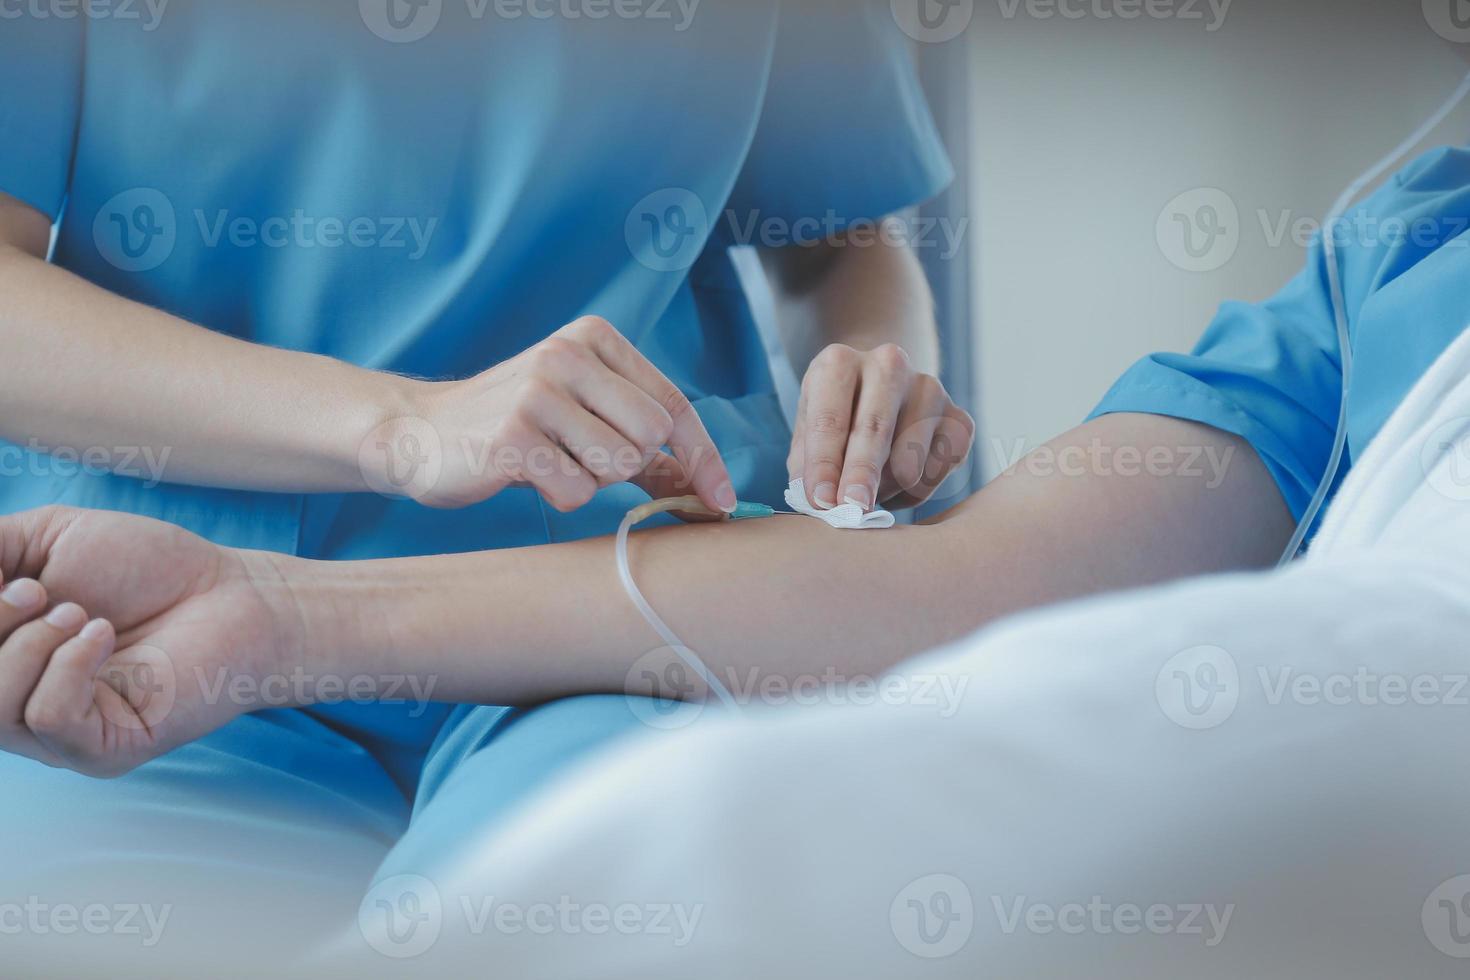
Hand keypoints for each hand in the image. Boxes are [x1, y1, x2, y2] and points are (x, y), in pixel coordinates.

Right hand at [0, 506, 292, 776]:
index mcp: (2, 662)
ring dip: (28, 643)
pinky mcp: (103, 750)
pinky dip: (68, 663)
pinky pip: (48, 717)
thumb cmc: (150, 568)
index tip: (10, 580)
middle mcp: (18, 706)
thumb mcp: (47, 540)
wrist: (235, 592)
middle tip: (38, 591)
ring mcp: (59, 737)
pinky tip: (102, 634)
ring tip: (80, 611)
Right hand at [373, 316, 736, 515]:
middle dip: (628, 464)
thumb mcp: (583, 420)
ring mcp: (538, 391)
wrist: (419, 432)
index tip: (723, 501)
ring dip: (589, 480)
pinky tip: (525, 473)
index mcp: (594, 338)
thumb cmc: (515, 429)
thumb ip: (645, 448)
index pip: (673, 404)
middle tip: (582, 458)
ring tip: (549, 460)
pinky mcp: (512, 436)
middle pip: (650, 437)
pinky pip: (575, 490)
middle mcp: (567, 354)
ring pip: (617, 465)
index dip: (703, 458)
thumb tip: (708, 490)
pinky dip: (558, 495)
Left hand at [791, 343, 974, 510]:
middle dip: (862, 475)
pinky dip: (912, 493)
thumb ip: (808, 465)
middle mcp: (889, 366)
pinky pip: (935, 475)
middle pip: (876, 430)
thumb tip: (821, 505)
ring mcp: (930, 390)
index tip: (820, 500)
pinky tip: (897, 481)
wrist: (882, 387)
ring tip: (870, 488)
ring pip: (909, 461)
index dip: (824, 465)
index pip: (830, 420)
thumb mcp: (808, 430)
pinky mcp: (959, 419)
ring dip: (884, 490)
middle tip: (852, 509)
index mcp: (839, 363)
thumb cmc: (837, 415)